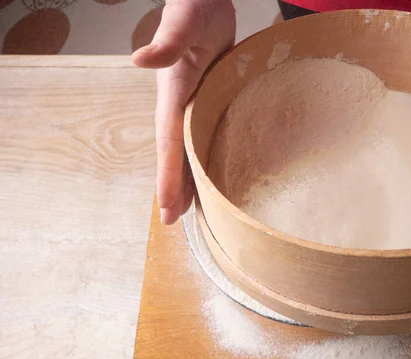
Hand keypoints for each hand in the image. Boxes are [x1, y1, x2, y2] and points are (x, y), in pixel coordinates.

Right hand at [132, 0, 234, 223]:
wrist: (206, 2)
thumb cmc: (195, 9)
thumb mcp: (184, 24)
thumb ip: (166, 43)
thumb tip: (139, 60)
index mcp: (173, 94)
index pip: (169, 143)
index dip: (168, 175)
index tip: (167, 206)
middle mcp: (179, 105)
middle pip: (175, 154)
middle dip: (173, 187)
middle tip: (171, 221)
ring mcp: (192, 106)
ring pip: (187, 150)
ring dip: (186, 178)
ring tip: (186, 210)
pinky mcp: (207, 103)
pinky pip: (202, 138)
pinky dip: (202, 159)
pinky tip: (210, 173)